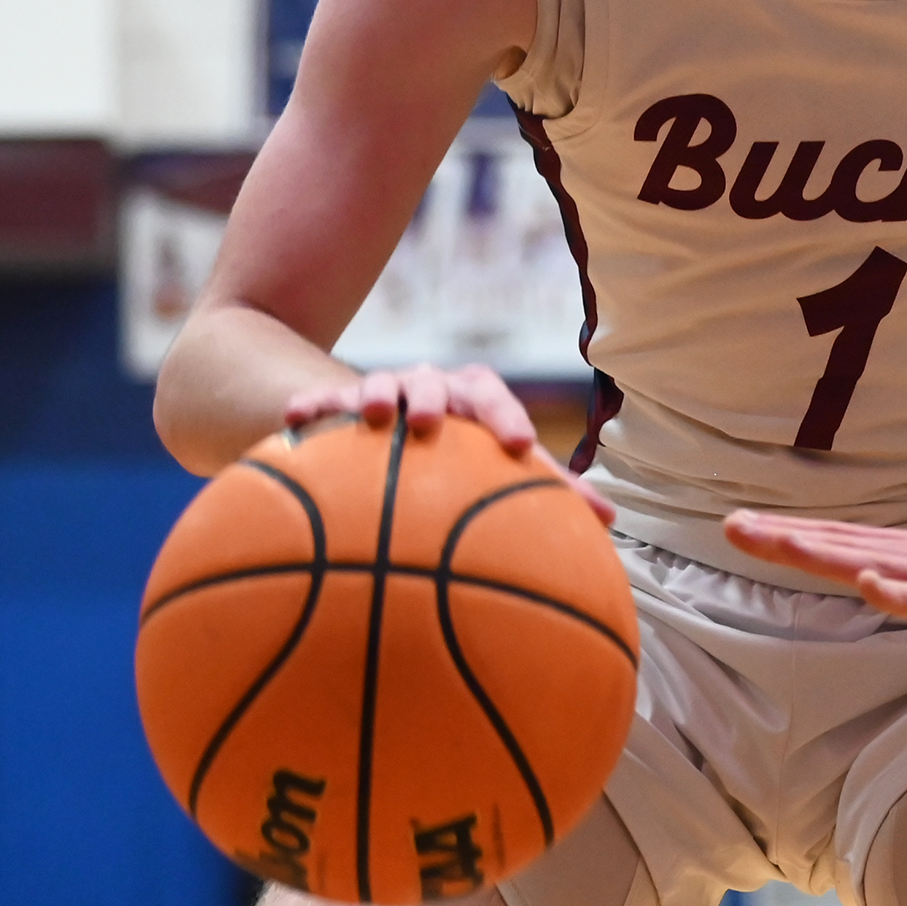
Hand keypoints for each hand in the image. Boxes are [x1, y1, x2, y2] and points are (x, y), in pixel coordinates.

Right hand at [282, 362, 610, 525]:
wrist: (393, 419)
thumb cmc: (463, 452)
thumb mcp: (499, 465)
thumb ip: (550, 489)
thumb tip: (612, 524)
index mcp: (474, 398)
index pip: (497, 398)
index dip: (508, 418)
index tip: (521, 446)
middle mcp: (431, 387)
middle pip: (438, 381)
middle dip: (438, 397)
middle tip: (432, 423)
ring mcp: (383, 390)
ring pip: (380, 382)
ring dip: (377, 393)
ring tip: (372, 417)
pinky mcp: (337, 404)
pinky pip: (321, 401)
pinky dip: (310, 406)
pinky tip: (294, 420)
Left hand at [725, 511, 906, 655]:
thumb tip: (864, 576)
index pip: (843, 543)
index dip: (790, 536)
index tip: (739, 526)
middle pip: (848, 546)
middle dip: (789, 539)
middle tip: (733, 526)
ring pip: (882, 563)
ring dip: (830, 553)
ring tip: (782, 542)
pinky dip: (902, 591)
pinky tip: (872, 582)